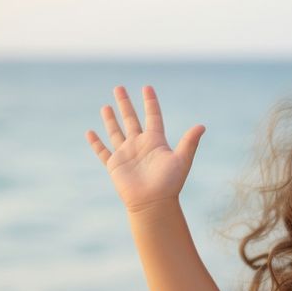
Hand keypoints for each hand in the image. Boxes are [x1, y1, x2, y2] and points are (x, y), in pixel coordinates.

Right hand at [86, 85, 205, 212]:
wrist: (153, 203)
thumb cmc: (169, 184)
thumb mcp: (181, 160)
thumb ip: (189, 142)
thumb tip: (202, 126)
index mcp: (155, 141)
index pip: (153, 116)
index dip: (150, 102)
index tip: (147, 87)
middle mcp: (140, 145)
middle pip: (131, 119)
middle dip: (125, 103)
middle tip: (119, 87)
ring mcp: (126, 154)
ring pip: (116, 132)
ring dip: (110, 119)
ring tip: (106, 106)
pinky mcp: (115, 165)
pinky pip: (103, 152)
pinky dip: (96, 143)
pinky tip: (90, 132)